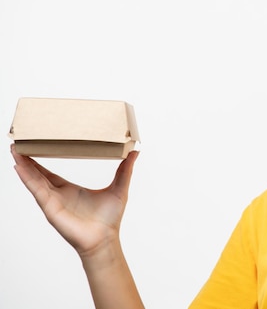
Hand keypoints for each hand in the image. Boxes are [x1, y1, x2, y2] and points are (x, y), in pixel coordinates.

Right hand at [11, 144, 138, 256]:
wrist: (105, 239)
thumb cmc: (110, 219)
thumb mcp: (119, 188)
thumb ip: (125, 170)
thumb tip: (135, 152)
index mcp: (70, 189)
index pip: (50, 172)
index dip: (40, 161)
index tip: (34, 146)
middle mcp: (58, 194)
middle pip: (37, 174)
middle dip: (26, 160)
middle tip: (18, 143)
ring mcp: (53, 201)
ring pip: (34, 180)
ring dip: (23, 166)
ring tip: (14, 150)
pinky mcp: (51, 208)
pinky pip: (37, 190)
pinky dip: (27, 178)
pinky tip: (19, 167)